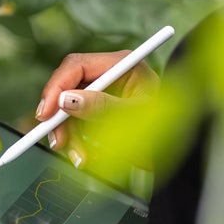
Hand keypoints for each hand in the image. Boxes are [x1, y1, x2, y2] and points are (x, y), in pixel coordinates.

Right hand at [36, 51, 158, 169]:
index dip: (56, 87)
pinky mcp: (98, 112)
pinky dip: (78, 142)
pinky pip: (76, 125)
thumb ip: (102, 107)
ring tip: (82, 159)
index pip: (77, 66)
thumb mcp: (134, 117)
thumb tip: (67, 101)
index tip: (46, 114)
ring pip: (68, 111)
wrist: (178, 154)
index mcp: (122, 65)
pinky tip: (88, 156)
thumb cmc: (165, 130)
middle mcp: (109, 75)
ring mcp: (103, 94)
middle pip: (67, 89)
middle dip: (60, 118)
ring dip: (71, 137)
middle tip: (58, 143)